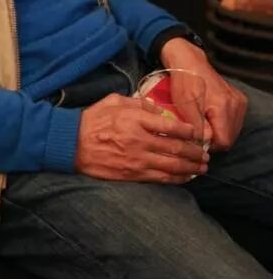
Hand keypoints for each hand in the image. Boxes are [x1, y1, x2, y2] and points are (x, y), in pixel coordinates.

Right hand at [75, 93, 208, 182]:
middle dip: (195, 152)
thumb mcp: (114, 100)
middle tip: (206, 153)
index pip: (170, 126)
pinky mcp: (133, 174)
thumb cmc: (93, 119)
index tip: (196, 132)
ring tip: (203, 167)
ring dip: (191, 167)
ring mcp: (137, 160)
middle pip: (176, 148)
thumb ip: (139, 103)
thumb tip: (159, 110)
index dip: (188, 131)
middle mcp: (140, 141)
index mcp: (135, 120)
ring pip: (172, 165)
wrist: (72, 143)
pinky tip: (187, 177)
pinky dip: (177, 178)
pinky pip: (160, 178)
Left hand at [160, 38, 247, 152]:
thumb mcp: (184, 105)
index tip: (196, 137)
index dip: (209, 144)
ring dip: (218, 131)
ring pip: (232, 131)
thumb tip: (205, 143)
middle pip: (229, 137)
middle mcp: (236, 105)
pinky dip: (223, 123)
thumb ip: (196, 126)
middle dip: (214, 138)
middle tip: (198, 129)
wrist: (189, 62)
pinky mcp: (239, 99)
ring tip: (203, 121)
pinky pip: (234, 121)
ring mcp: (239, 102)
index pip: (224, 141)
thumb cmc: (183, 82)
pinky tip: (211, 116)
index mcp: (223, 106)